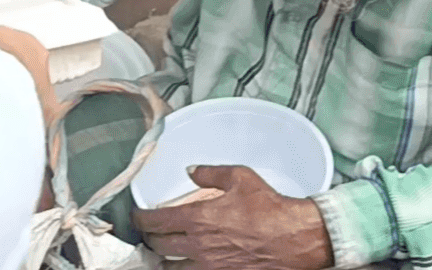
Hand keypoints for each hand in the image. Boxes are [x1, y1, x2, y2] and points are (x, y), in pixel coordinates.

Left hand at [132, 165, 334, 269]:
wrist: (294, 238)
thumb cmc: (270, 209)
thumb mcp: (239, 178)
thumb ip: (210, 172)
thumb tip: (191, 170)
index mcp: (198, 219)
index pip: (154, 222)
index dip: (140, 219)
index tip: (137, 217)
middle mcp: (198, 246)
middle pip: (158, 247)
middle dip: (150, 239)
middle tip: (150, 233)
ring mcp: (209, 267)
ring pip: (171, 268)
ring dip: (164, 260)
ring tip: (164, 253)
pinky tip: (187, 265)